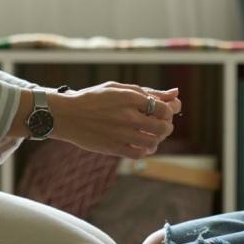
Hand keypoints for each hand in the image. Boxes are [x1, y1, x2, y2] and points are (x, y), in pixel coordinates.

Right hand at [49, 81, 181, 159]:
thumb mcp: (120, 89)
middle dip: (166, 126)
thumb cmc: (95, 98)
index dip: (168, 112)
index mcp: (130, 97)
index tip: (163, 112)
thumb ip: (149, 92)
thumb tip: (176, 93)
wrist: (67, 114)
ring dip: (156, 139)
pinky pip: (139, 154)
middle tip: (161, 125)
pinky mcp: (113, 148)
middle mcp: (127, 116)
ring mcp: (120, 133)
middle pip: (162, 127)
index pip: (164, 108)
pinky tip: (141, 144)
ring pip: (152, 142)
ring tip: (151, 135)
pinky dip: (145, 150)